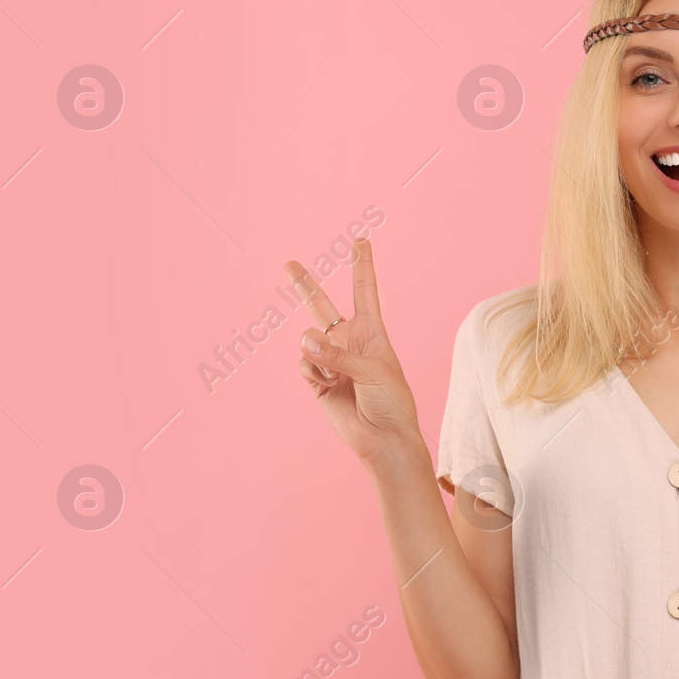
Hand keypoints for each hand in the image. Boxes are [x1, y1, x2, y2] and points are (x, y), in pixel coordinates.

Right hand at [284, 237, 423, 467]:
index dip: (362, 265)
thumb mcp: (373, 371)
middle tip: (288, 263)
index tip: (360, 240)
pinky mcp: (317, 380)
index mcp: (372, 331)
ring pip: (307, 340)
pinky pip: (303, 364)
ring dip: (318, 354)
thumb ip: (336, 354)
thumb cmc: (391, 401)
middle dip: (304, 285)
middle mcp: (348, 341)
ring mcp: (330, 360)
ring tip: (338, 376)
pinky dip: (314, 373)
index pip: (365, 290)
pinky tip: (330, 386)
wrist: (383, 438)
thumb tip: (302, 342)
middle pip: (322, 305)